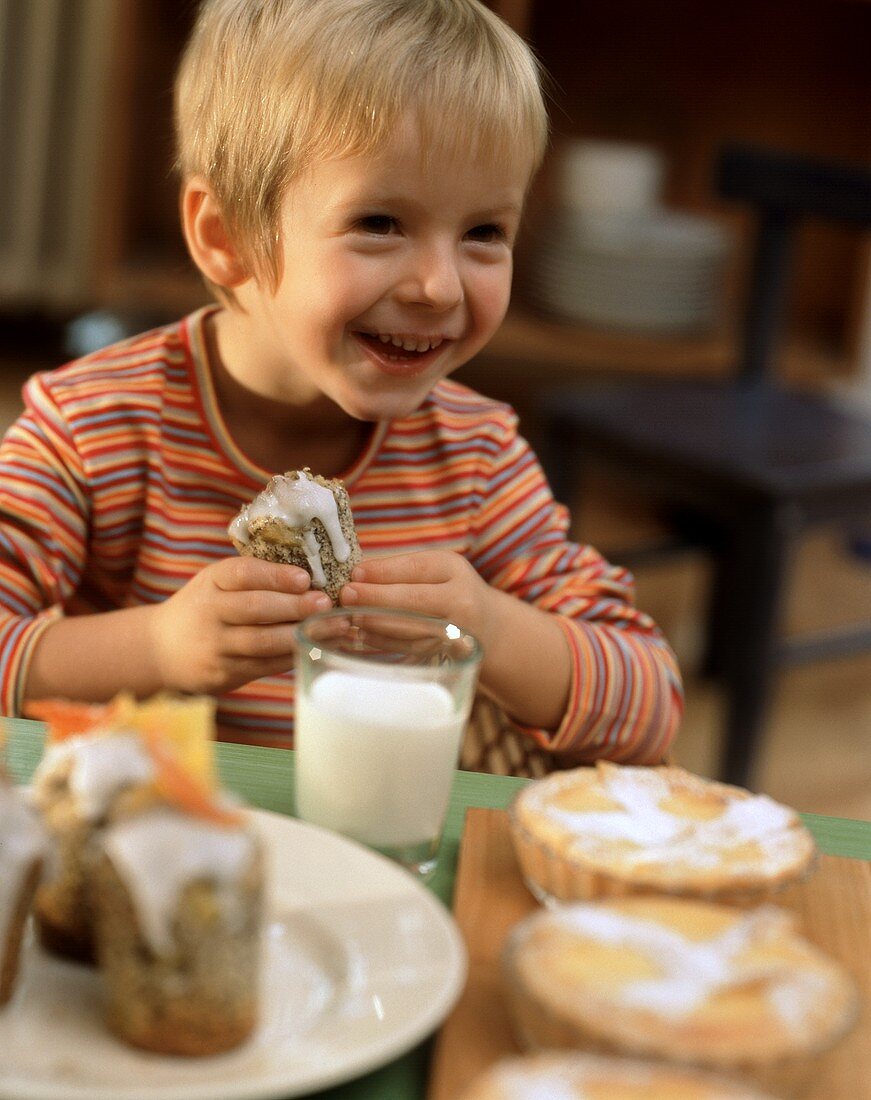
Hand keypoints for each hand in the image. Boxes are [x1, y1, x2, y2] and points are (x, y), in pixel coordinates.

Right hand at [150, 556, 331, 693]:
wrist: (161, 650)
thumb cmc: (204, 608)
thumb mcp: (216, 583)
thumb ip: (253, 578)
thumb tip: (311, 574)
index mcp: (211, 582)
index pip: (243, 574)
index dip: (275, 576)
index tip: (305, 578)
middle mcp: (210, 612)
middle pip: (256, 609)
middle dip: (295, 606)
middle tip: (326, 603)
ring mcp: (217, 646)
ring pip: (263, 642)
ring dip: (302, 634)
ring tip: (334, 627)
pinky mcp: (225, 673)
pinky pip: (265, 665)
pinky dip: (295, 655)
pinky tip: (318, 647)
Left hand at [339, 551, 492, 645]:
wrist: (487, 624)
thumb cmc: (449, 588)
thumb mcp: (435, 568)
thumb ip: (401, 569)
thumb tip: (357, 575)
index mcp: (454, 569)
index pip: (415, 569)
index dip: (383, 572)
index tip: (355, 574)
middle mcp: (460, 600)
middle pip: (413, 600)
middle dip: (374, 598)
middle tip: (346, 595)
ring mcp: (453, 630)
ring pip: (409, 628)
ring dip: (375, 622)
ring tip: (350, 616)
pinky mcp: (444, 652)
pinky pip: (409, 647)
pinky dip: (383, 641)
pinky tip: (363, 634)